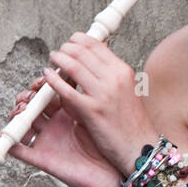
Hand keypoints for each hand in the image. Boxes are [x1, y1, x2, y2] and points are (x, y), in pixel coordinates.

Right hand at [0, 74, 123, 186]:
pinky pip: (21, 151)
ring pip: (22, 124)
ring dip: (16, 115)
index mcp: (67, 112)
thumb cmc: (108, 144)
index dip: (42, 84)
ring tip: (22, 109)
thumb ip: (86, 94)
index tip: (45, 75)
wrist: (113, 173)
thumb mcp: (98, 114)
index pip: (47, 94)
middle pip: (32, 106)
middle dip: (28, 97)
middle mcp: (54, 125)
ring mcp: (46, 141)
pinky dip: (7, 144)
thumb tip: (81, 68)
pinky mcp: (43, 158)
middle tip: (34, 93)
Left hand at [44, 33, 157, 174]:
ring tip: (53, 59)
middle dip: (66, 48)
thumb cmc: (132, 122)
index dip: (79, 40)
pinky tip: (47, 76)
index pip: (96, 45)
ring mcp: (103, 94)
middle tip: (59, 52)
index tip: (71, 42)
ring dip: (59, 59)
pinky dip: (54, 80)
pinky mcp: (91, 111)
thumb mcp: (127, 90)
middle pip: (82, 52)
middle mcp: (114, 79)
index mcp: (123, 71)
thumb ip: (111, 75)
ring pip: (73, 66)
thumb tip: (94, 60)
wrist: (140, 147)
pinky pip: (66, 90)